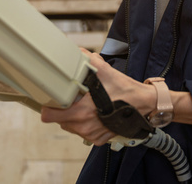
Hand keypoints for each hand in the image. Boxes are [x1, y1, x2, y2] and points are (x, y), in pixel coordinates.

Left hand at [40, 50, 154, 145]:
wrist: (143, 104)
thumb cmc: (124, 90)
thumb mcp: (104, 71)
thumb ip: (87, 60)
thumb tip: (76, 52)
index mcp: (80, 111)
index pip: (49, 116)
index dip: (48, 107)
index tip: (52, 101)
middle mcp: (84, 126)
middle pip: (60, 121)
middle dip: (63, 111)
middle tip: (74, 100)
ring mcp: (91, 134)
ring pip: (71, 127)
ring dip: (74, 118)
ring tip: (87, 106)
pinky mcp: (98, 139)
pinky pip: (84, 133)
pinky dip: (87, 124)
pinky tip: (96, 113)